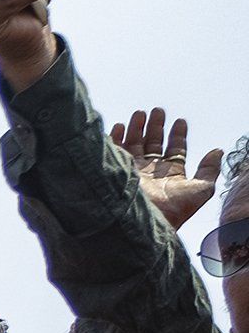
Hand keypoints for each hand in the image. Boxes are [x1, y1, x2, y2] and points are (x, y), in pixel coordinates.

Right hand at [111, 108, 227, 231]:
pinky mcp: (117, 172)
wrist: (144, 222)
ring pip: (134, 144)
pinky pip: (115, 151)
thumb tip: (218, 150)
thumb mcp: (201, 188)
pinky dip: (117, 138)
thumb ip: (210, 169)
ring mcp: (133, 171)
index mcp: (171, 173)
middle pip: (153, 143)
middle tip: (158, 110)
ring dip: (137, 128)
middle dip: (156, 126)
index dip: (178, 135)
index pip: (175, 149)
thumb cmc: (174, 209)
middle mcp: (152, 171)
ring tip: (140, 113)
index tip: (180, 121)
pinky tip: (121, 126)